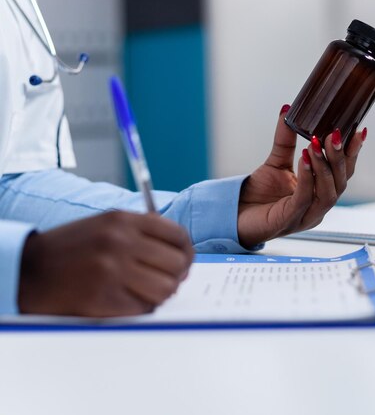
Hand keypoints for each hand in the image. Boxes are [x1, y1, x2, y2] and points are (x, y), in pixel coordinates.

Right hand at [19, 211, 193, 316]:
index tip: (184, 260)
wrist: (32, 268)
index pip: (177, 235)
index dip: (186, 250)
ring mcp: (112, 271)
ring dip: (161, 294)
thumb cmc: (74, 246)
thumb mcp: (107, 223)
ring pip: (165, 289)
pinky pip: (143, 309)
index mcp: (124, 220)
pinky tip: (127, 299)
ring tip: (147, 291)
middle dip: (177, 275)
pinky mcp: (102, 299)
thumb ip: (142, 231)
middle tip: (168, 279)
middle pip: (177, 264)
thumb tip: (180, 252)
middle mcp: (120, 242)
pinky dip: (140, 308)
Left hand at [237, 105, 365, 246]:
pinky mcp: (290, 220)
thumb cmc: (259, 194)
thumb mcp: (276, 161)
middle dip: (340, 156)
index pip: (343, 172)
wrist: (235, 215)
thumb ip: (285, 138)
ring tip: (317, 143)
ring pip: (328, 192)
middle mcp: (318, 207)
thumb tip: (288, 109)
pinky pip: (305, 198)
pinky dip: (307, 176)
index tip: (358, 130)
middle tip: (335, 133)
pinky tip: (305, 158)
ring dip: (325, 165)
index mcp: (320, 193)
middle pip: (341, 181)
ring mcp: (306, 216)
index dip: (352, 152)